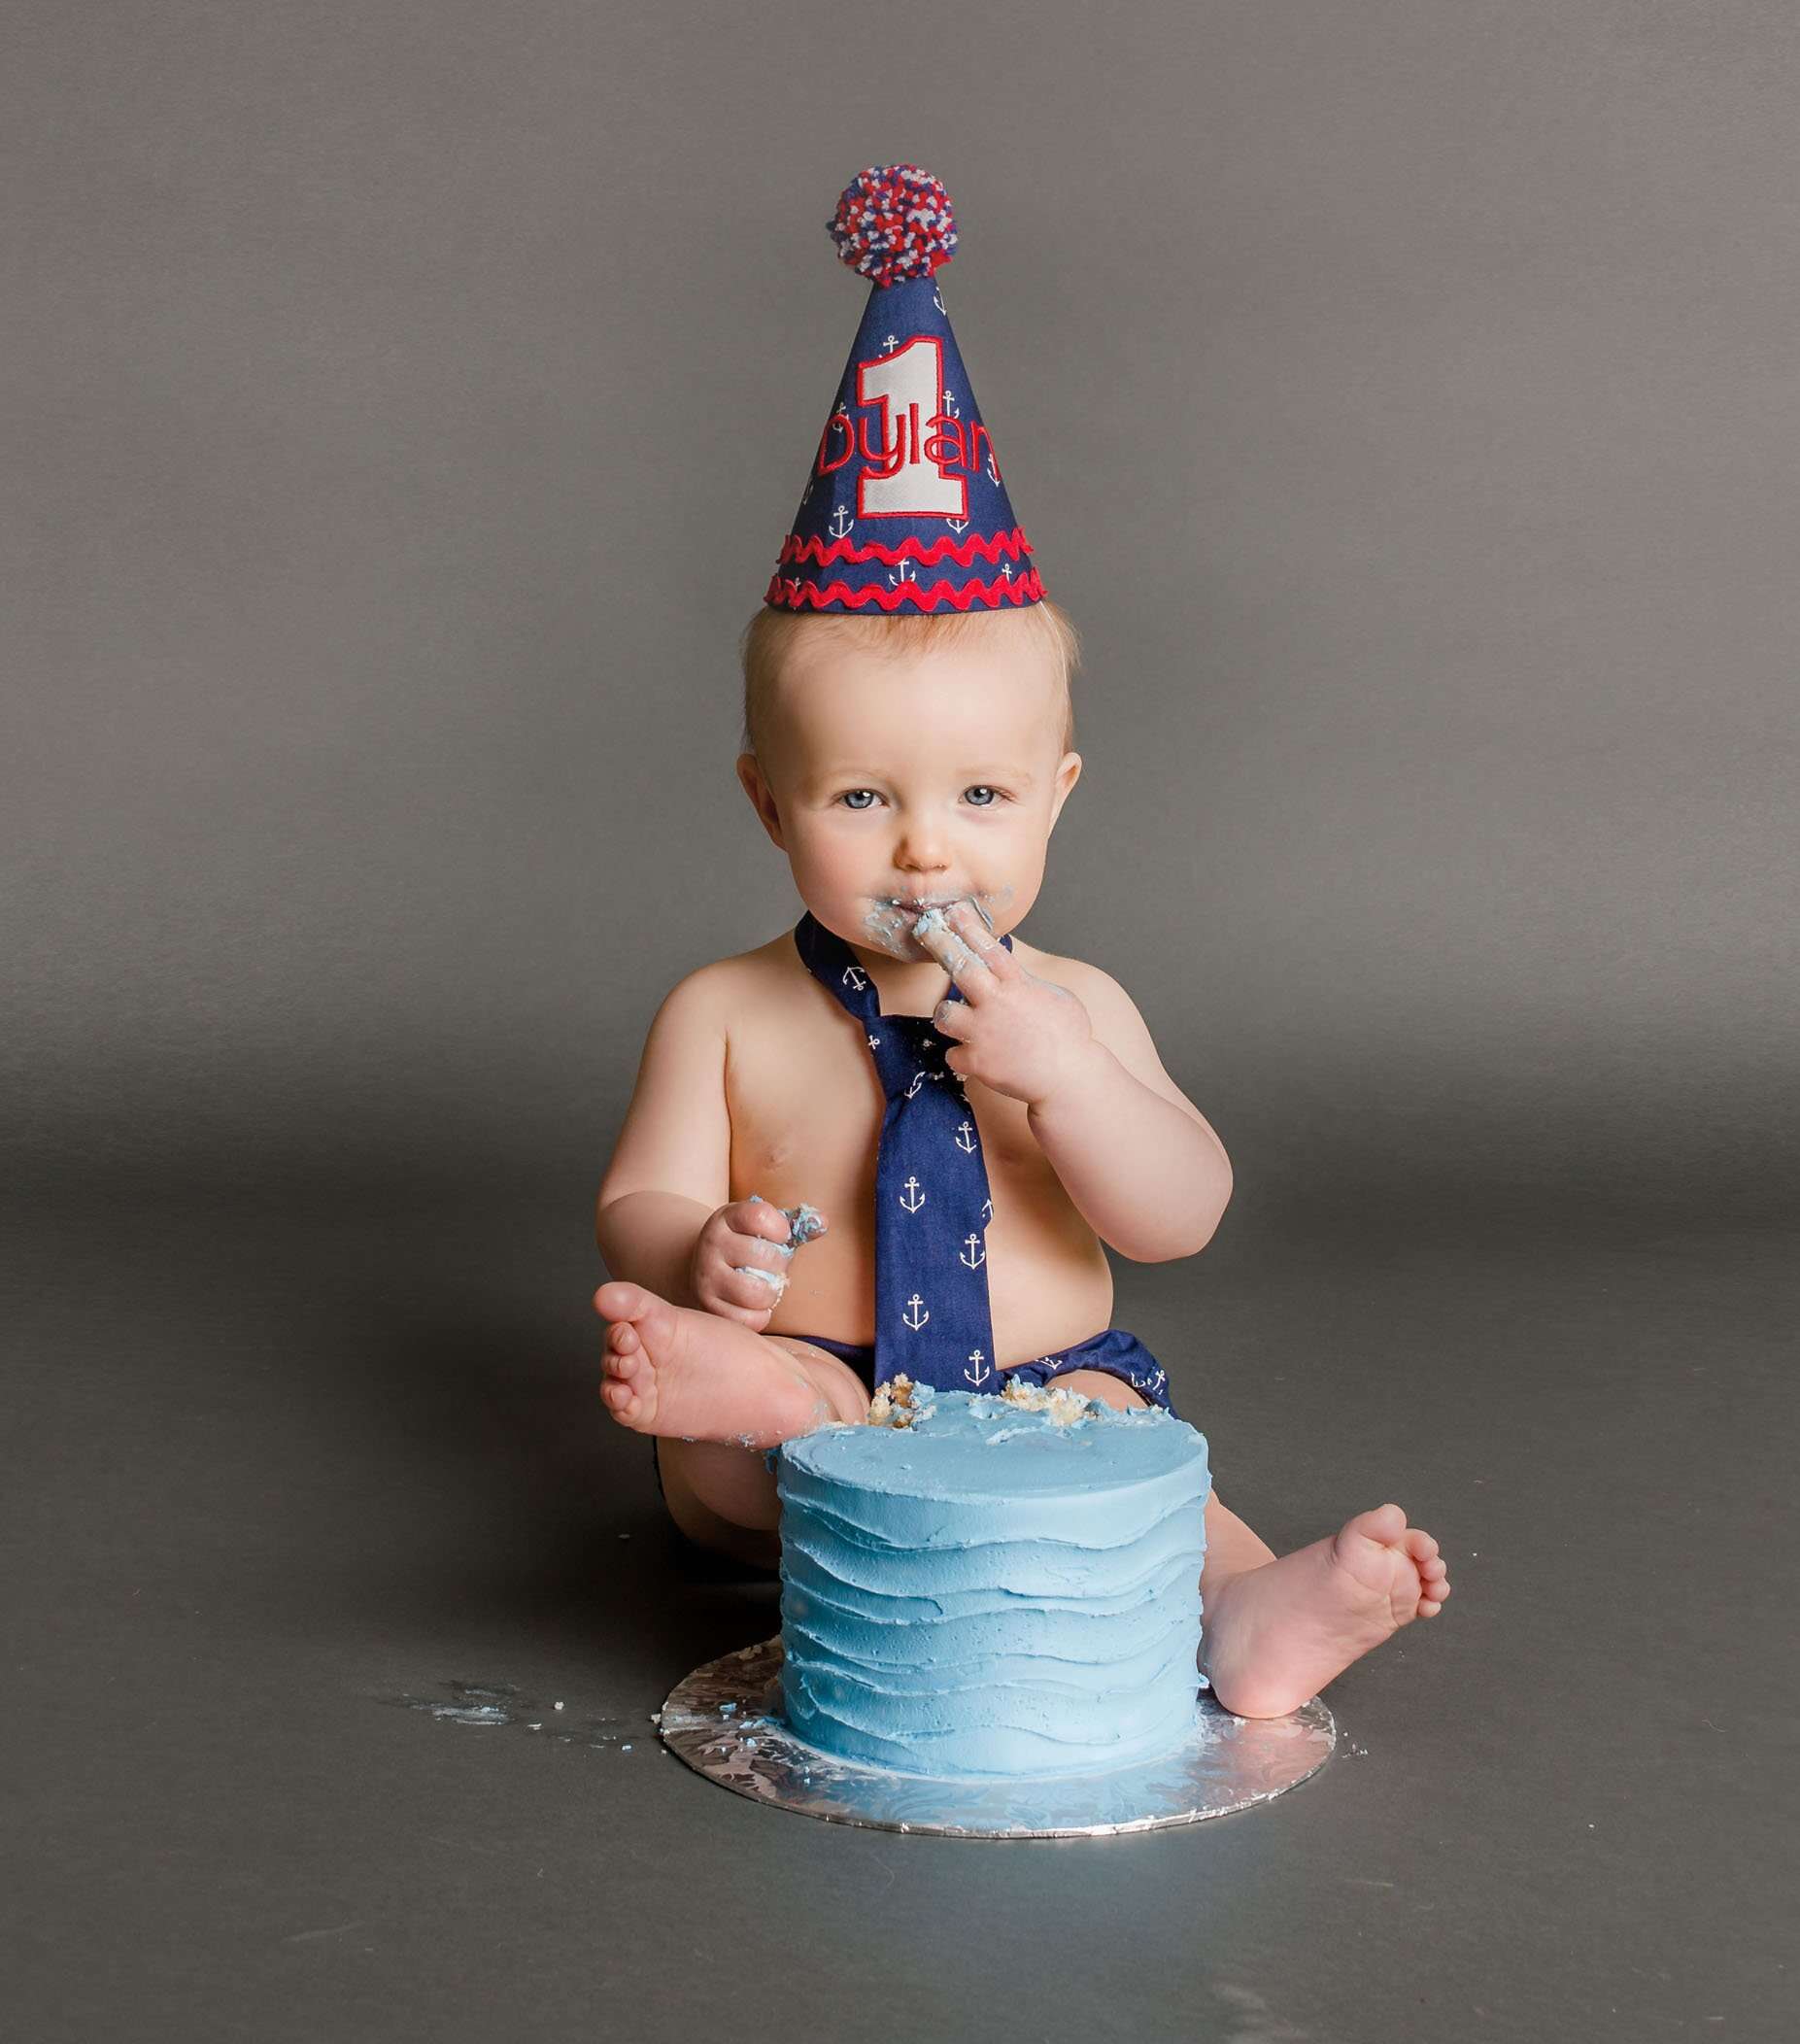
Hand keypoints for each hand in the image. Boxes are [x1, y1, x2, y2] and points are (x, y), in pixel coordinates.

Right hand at [688, 1196, 820, 1327]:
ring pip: (758, 1292)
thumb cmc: (745, 1245)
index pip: (761, 1216)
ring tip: (764, 1285)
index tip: (780, 1236)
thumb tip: (822, 1222)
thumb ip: (794, 1225)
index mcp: (726, 1218)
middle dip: (780, 1265)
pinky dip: (760, 1316)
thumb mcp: (762, 1227)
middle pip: (766, 1257)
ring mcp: (706, 1276)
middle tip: (772, 1266)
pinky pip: (749, 1319)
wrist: (703, 1267)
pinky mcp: (708, 1306)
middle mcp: (711, 1244)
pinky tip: (754, 1305)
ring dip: (771, 1293)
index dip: (781, 1230)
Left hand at [913, 899, 1097, 1109]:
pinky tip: (974, 1057)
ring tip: (957, 1019)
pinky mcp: (977, 1062)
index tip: (953, 911)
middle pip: (960, 967)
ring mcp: (984, 1033)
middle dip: (940, 944)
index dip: (969, 927)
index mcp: (1019, 986)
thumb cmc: (1069, 1036)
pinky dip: (961, 1056)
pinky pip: (952, 1054)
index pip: (989, 948)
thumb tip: (1013, 973)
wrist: (1070, 1078)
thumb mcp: (1055, 998)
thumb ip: (1027, 984)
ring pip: (944, 1014)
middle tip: (925, 930)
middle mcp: (997, 1004)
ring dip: (947, 1014)